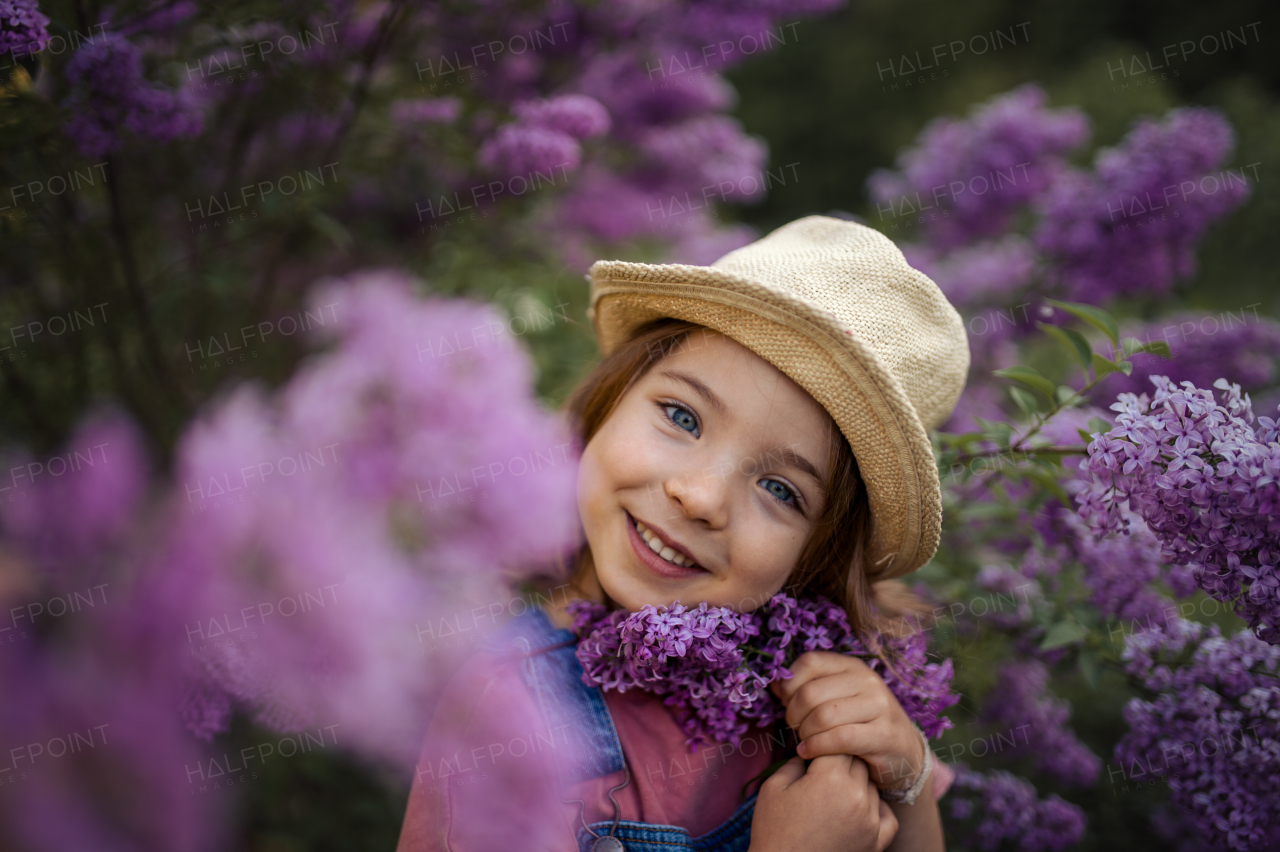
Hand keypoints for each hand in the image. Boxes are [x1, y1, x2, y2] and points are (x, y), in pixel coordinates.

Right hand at [750, 755, 897, 851]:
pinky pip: (887, 815)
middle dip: (840, 763)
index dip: (824, 747)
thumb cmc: (774, 831)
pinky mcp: (877, 842)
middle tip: (821, 775)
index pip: (838, 744)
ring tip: (834, 796)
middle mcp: (857, 796)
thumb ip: (795, 762)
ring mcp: (870, 821)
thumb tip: (810, 752)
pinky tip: (857, 810)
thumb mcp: (774, 787)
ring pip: (871, 786)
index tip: (813, 754)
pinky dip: (876, 809)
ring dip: (857, 785)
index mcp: (830, 778)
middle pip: (857, 762)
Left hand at [771, 651, 925, 790]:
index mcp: (852, 666)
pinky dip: (816, 748)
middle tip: (795, 728)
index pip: (809, 662)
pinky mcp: (884, 735)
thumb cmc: (862, 724)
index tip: (786, 702)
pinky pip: (838, 738)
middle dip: (793, 714)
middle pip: (810, 692)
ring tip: (804, 741)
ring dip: (804, 733)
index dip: (789, 684)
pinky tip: (808, 753)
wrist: (904, 754)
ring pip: (822, 716)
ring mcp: (879, 706)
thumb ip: (806, 688)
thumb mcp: (837, 699)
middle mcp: (868, 681)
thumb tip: (773, 684)